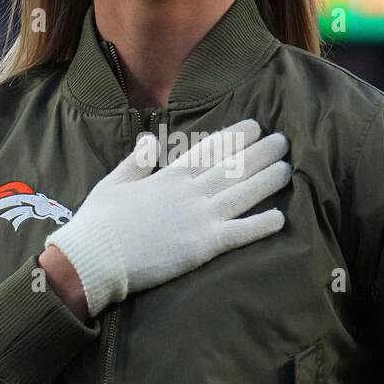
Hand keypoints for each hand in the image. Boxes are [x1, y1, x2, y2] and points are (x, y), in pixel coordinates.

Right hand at [43, 118, 290, 317]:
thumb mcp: (113, 182)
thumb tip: (149, 139)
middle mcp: (190, 192)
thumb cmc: (99, 222)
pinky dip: (261, 225)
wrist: (95, 258)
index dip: (235, 137)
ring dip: (267, 181)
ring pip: (243, 194)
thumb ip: (136, 161)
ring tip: (287, 169)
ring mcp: (200, 218)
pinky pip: (240, 233)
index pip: (209, 150)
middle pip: (233, 168)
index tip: (254, 126)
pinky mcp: (204, 246)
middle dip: (260, 152)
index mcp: (168, 176)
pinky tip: (280, 218)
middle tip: (282, 141)